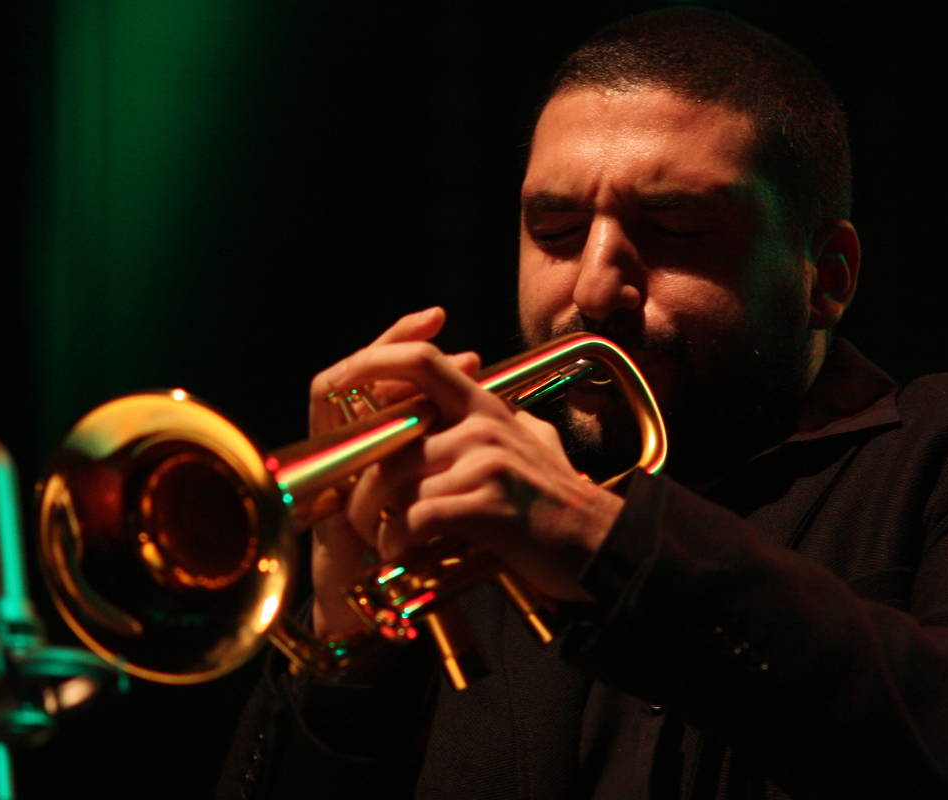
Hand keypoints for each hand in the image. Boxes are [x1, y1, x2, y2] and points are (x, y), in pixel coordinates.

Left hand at [319, 310, 623, 612]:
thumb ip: (501, 421)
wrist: (607, 547)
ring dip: (373, 519)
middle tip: (354, 512)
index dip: (373, 361)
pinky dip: (398, 542)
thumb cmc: (563, 504)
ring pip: (392, 480)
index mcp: (487, 406)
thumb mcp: (536, 441)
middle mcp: (483, 425)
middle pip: (390, 437)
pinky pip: (415, 518)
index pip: (420, 360)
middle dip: (358, 480)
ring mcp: (485, 463)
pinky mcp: (486, 505)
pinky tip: (403, 555)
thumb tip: (478, 394)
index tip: (340, 379)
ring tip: (379, 542)